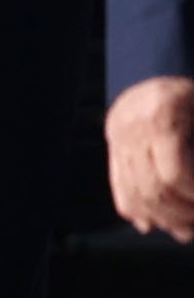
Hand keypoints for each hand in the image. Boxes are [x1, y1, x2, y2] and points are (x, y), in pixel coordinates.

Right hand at [112, 75, 193, 241]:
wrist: (161, 65)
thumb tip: (193, 208)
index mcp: (162, 112)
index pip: (174, 171)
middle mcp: (131, 123)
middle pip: (151, 186)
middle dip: (180, 214)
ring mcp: (116, 134)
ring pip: (133, 191)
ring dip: (161, 217)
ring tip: (185, 231)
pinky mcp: (111, 144)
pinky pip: (118, 184)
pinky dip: (134, 209)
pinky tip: (151, 223)